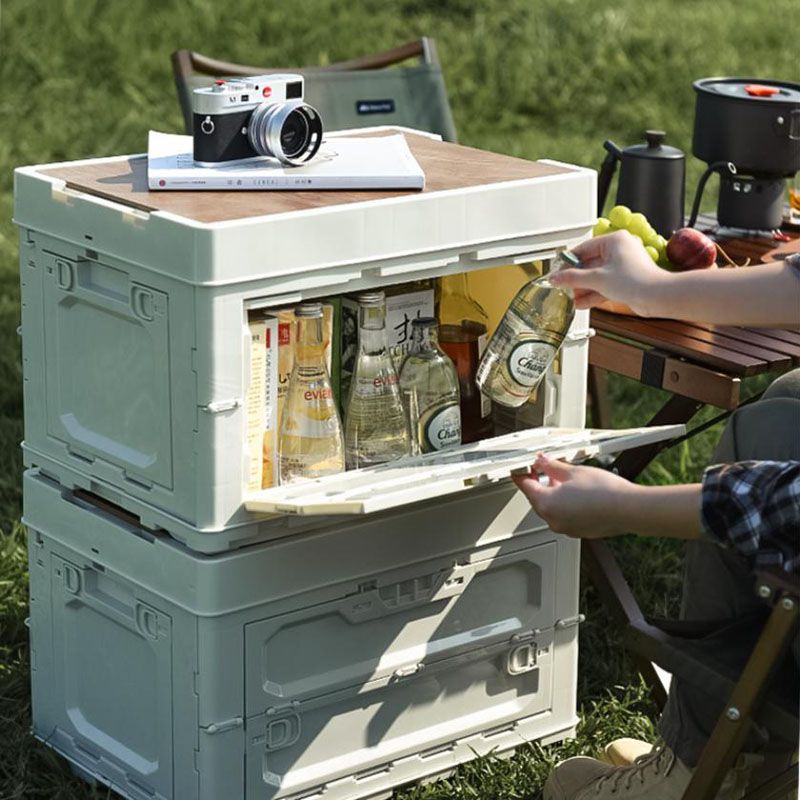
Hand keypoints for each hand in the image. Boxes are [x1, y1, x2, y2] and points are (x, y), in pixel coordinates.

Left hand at [512, 454, 634, 537]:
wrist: (629, 509)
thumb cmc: (604, 492)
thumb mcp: (573, 471)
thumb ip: (552, 466)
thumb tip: (542, 461)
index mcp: (546, 504)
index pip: (525, 487)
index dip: (522, 474)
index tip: (520, 468)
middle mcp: (553, 520)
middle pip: (537, 499)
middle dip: (538, 482)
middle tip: (542, 468)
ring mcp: (566, 528)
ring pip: (551, 508)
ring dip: (553, 493)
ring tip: (563, 478)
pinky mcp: (579, 531)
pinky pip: (565, 516)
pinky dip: (565, 504)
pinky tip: (576, 493)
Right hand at [550, 230, 667, 314]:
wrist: (657, 297)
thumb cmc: (636, 280)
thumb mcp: (597, 278)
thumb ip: (573, 278)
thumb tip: (556, 278)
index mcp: (614, 241)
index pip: (584, 248)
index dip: (569, 262)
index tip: (558, 271)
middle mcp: (620, 250)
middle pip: (590, 263)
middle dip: (576, 278)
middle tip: (562, 285)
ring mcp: (623, 266)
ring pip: (597, 276)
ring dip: (583, 288)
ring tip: (570, 297)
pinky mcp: (626, 280)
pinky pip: (605, 285)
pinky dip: (593, 293)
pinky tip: (581, 303)